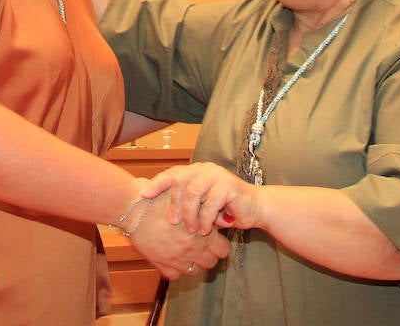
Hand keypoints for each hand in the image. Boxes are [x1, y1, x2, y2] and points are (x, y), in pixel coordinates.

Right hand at [125, 194, 230, 279]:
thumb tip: (216, 217)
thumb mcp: (186, 200)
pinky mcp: (161, 264)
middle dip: (208, 254)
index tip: (213, 239)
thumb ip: (202, 210)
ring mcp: (176, 259)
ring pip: (194, 271)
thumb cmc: (159, 200)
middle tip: (199, 245)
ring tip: (184, 250)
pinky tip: (171, 256)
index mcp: (201, 234)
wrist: (134, 209)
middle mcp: (191, 249)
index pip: (224, 250)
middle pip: (211, 263)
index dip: (220, 244)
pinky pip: (174, 275)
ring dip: (191, 262)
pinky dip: (174, 268)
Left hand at [142, 162, 261, 236]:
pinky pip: (210, 203)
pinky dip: (205, 219)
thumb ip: (186, 204)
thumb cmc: (225, 209)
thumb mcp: (202, 206)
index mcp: (196, 171)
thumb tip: (159, 214)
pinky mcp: (228, 186)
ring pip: (194, 192)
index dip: (157, 183)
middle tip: (172, 221)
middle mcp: (204, 169)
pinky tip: (205, 230)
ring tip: (191, 230)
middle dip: (174, 203)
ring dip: (190, 214)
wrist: (255, 208)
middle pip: (180, 181)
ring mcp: (217, 175)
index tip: (144, 195)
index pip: (172, 173)